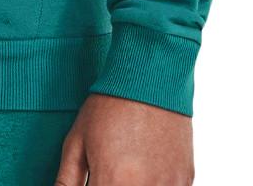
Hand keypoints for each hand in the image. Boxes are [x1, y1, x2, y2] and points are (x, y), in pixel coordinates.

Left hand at [55, 93, 193, 185]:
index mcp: (111, 181)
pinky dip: (154, 184)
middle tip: (107, 172)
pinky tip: (145, 169)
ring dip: (130, 184)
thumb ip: (67, 179)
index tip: (93, 180)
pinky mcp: (185, 181)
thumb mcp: (77, 140)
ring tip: (124, 167)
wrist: (149, 78)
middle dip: (109, 184)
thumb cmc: (109, 106)